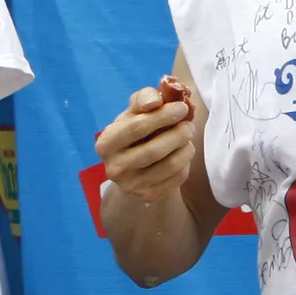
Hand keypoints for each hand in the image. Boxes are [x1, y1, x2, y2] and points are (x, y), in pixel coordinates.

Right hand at [95, 86, 195, 203]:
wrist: (134, 167)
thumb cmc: (136, 132)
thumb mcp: (134, 111)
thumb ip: (144, 98)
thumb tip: (155, 101)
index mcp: (106, 143)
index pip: (136, 128)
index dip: (162, 116)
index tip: (181, 108)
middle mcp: (114, 168)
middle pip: (154, 150)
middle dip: (177, 134)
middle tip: (189, 125)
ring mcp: (131, 186)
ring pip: (169, 165)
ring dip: (185, 148)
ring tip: (188, 138)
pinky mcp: (148, 196)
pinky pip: (176, 179)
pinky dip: (185, 164)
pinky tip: (182, 154)